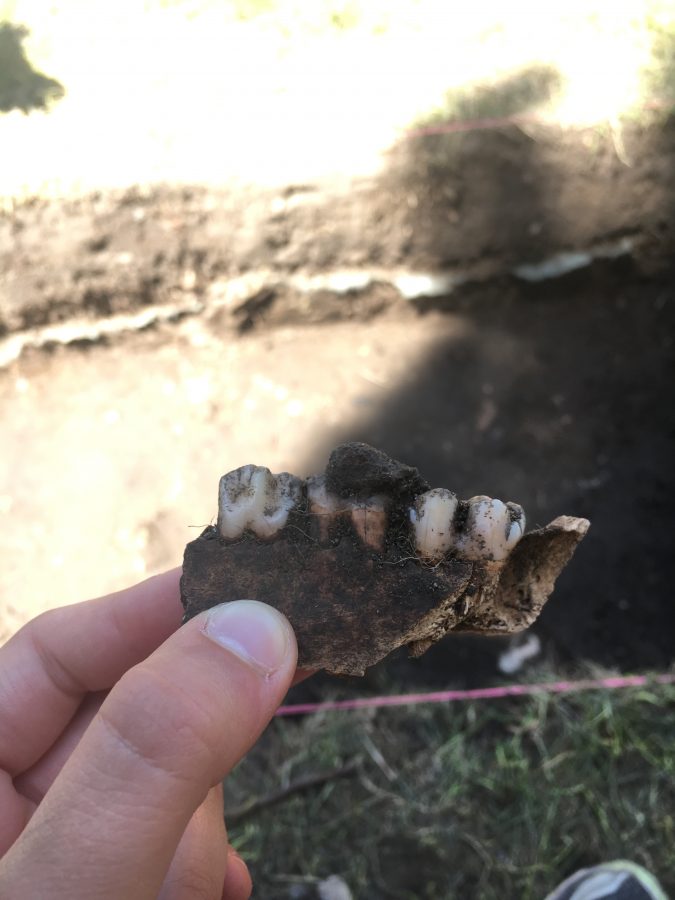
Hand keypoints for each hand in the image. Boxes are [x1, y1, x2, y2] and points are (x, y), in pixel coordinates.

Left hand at [0, 569, 297, 898]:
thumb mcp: (74, 880)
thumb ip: (153, 755)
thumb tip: (255, 625)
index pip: (55, 650)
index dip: (152, 612)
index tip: (253, 592)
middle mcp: (16, 802)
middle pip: (129, 718)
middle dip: (187, 762)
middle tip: (224, 792)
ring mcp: (66, 849)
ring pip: (167, 783)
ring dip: (193, 842)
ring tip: (179, 898)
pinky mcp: (114, 881)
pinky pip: (175, 841)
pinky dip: (199, 866)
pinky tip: (217, 893)